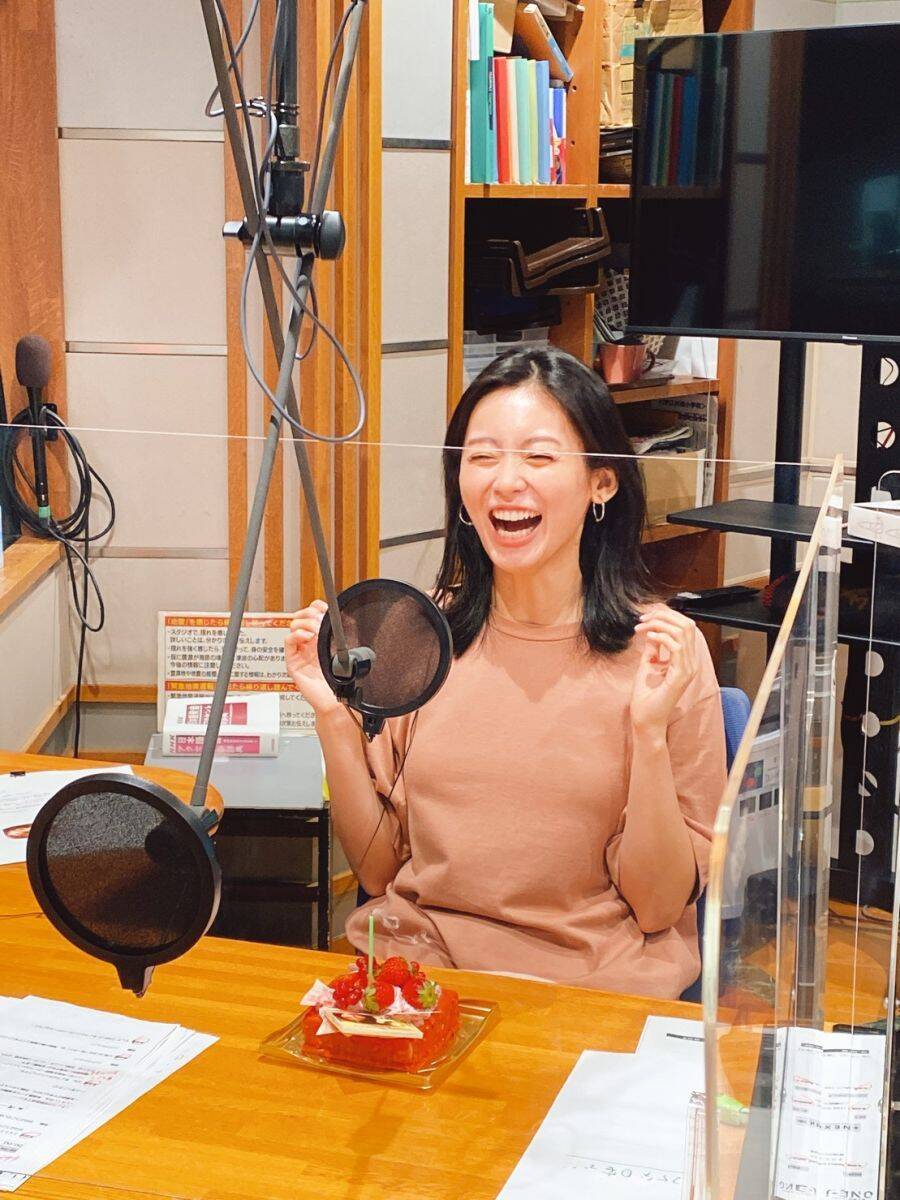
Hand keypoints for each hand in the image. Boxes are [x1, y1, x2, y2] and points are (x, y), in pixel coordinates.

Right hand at [285, 600, 340, 715]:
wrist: (335, 701)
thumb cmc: (340, 680)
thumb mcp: (344, 653)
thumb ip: (342, 638)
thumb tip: (347, 620)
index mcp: (320, 638)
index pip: (312, 614)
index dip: (316, 607)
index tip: (324, 607)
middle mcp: (308, 643)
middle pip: (300, 617)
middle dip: (309, 613)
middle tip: (319, 618)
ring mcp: (299, 652)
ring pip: (293, 626)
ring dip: (305, 623)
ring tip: (315, 629)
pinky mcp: (293, 662)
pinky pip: (288, 642)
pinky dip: (297, 634)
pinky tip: (308, 636)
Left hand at [630, 605, 698, 736]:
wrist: (646, 719)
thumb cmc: (646, 697)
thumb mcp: (649, 665)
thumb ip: (654, 648)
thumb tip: (653, 630)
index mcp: (686, 660)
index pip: (685, 628)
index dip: (667, 616)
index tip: (646, 617)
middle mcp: (691, 663)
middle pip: (687, 625)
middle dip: (664, 616)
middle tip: (644, 619)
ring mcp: (688, 669)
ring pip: (682, 632)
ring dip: (660, 624)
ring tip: (643, 627)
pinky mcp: (681, 675)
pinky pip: (676, 646)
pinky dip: (661, 637)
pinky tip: (648, 636)